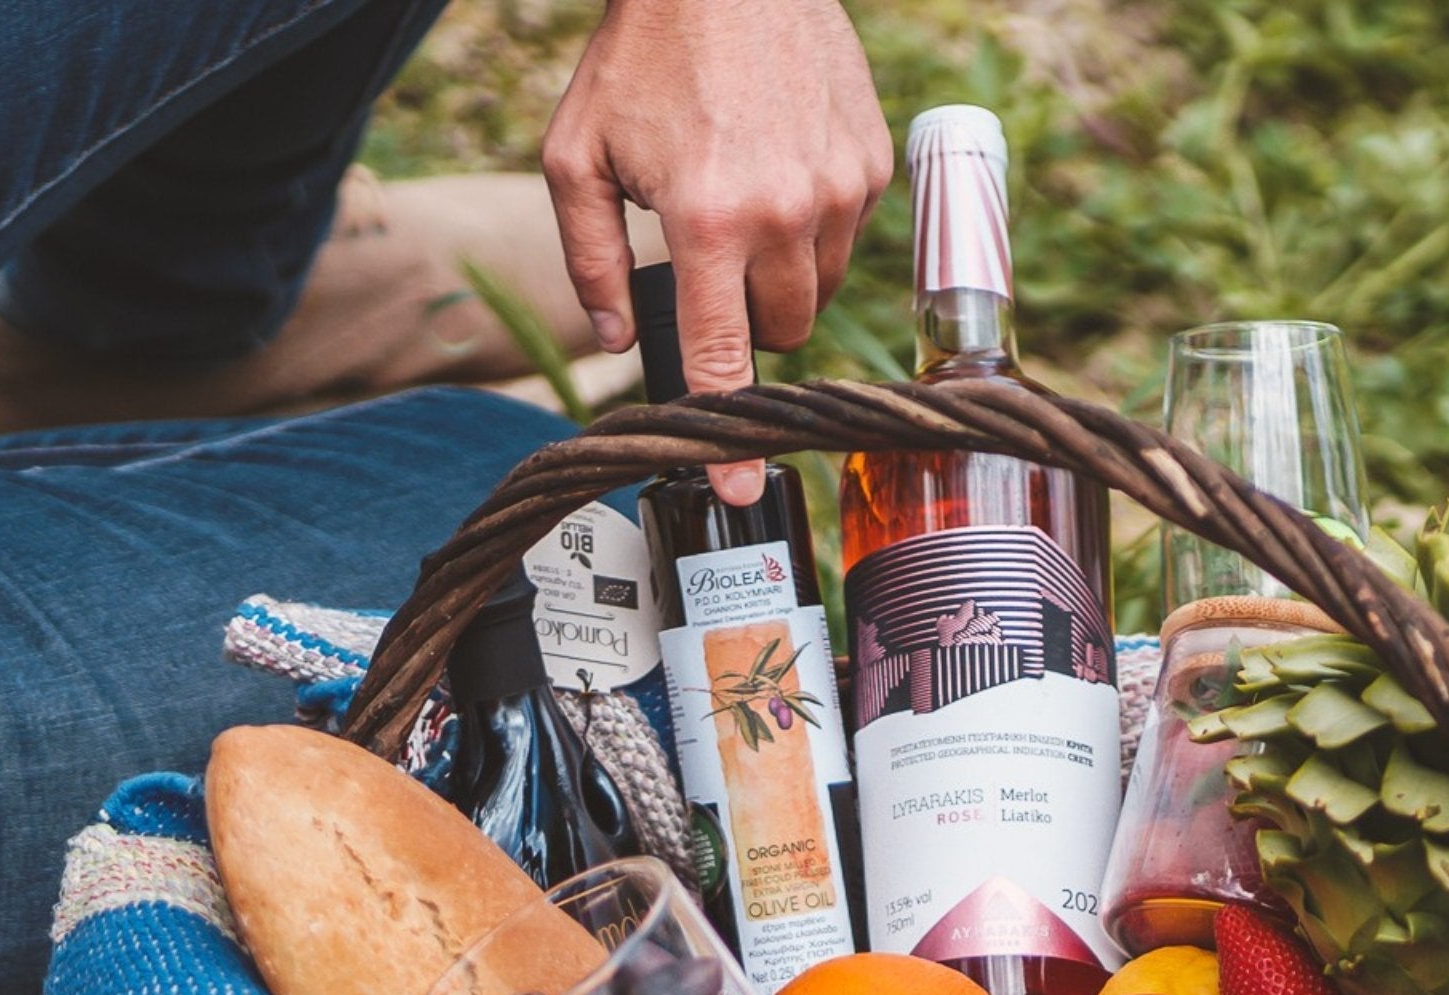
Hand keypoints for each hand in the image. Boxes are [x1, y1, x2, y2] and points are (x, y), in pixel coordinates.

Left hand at [544, 0, 891, 503]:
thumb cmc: (644, 51)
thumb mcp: (576, 152)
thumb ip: (589, 258)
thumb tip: (617, 337)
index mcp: (706, 220)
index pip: (724, 360)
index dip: (729, 435)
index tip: (741, 488)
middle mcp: (785, 213)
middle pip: (784, 334)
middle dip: (750, 318)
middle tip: (715, 263)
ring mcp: (840, 188)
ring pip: (820, 291)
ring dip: (785, 274)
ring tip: (746, 203)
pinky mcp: (872, 161)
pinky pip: (849, 234)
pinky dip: (816, 222)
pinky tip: (780, 166)